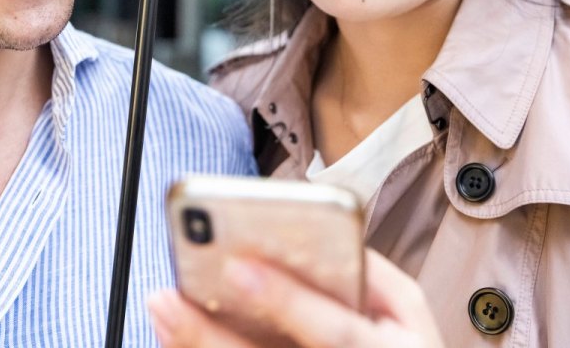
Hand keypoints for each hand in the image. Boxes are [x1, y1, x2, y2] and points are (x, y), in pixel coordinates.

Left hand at [148, 249, 443, 347]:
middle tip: (169, 298)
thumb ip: (374, 273)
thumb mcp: (408, 313)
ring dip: (195, 345)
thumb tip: (323, 234)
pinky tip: (172, 333)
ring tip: (161, 306)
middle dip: (213, 336)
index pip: (336, 333)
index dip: (288, 301)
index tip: (238, 266)